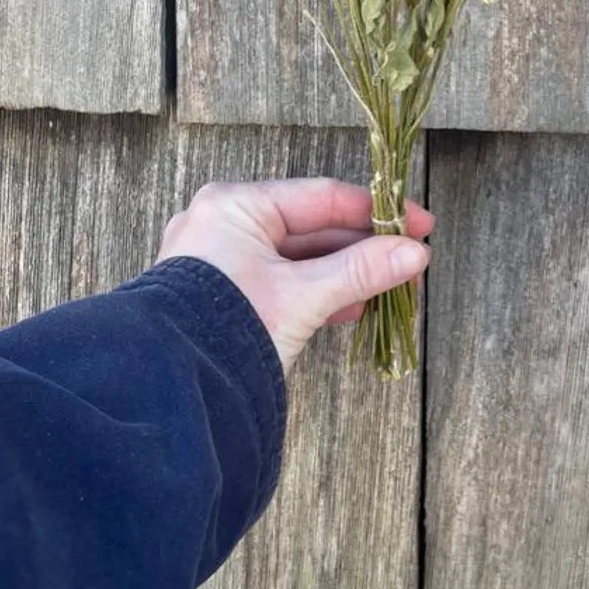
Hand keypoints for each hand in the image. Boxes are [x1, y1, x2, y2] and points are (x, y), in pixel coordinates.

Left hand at [157, 177, 432, 372]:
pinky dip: (315, 291)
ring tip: (388, 286)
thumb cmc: (228, 329)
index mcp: (235, 206)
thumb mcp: (303, 297)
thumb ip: (360, 270)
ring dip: (343, 272)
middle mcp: (222, 223)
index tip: (420, 225)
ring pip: (297, 257)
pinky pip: (279, 280)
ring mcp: (218, 259)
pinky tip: (351, 306)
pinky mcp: (221, 294)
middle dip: (362, 247)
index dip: (377, 212)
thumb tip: (415, 254)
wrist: (168, 391)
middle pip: (310, 226)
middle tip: (410, 261)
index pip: (321, 197)